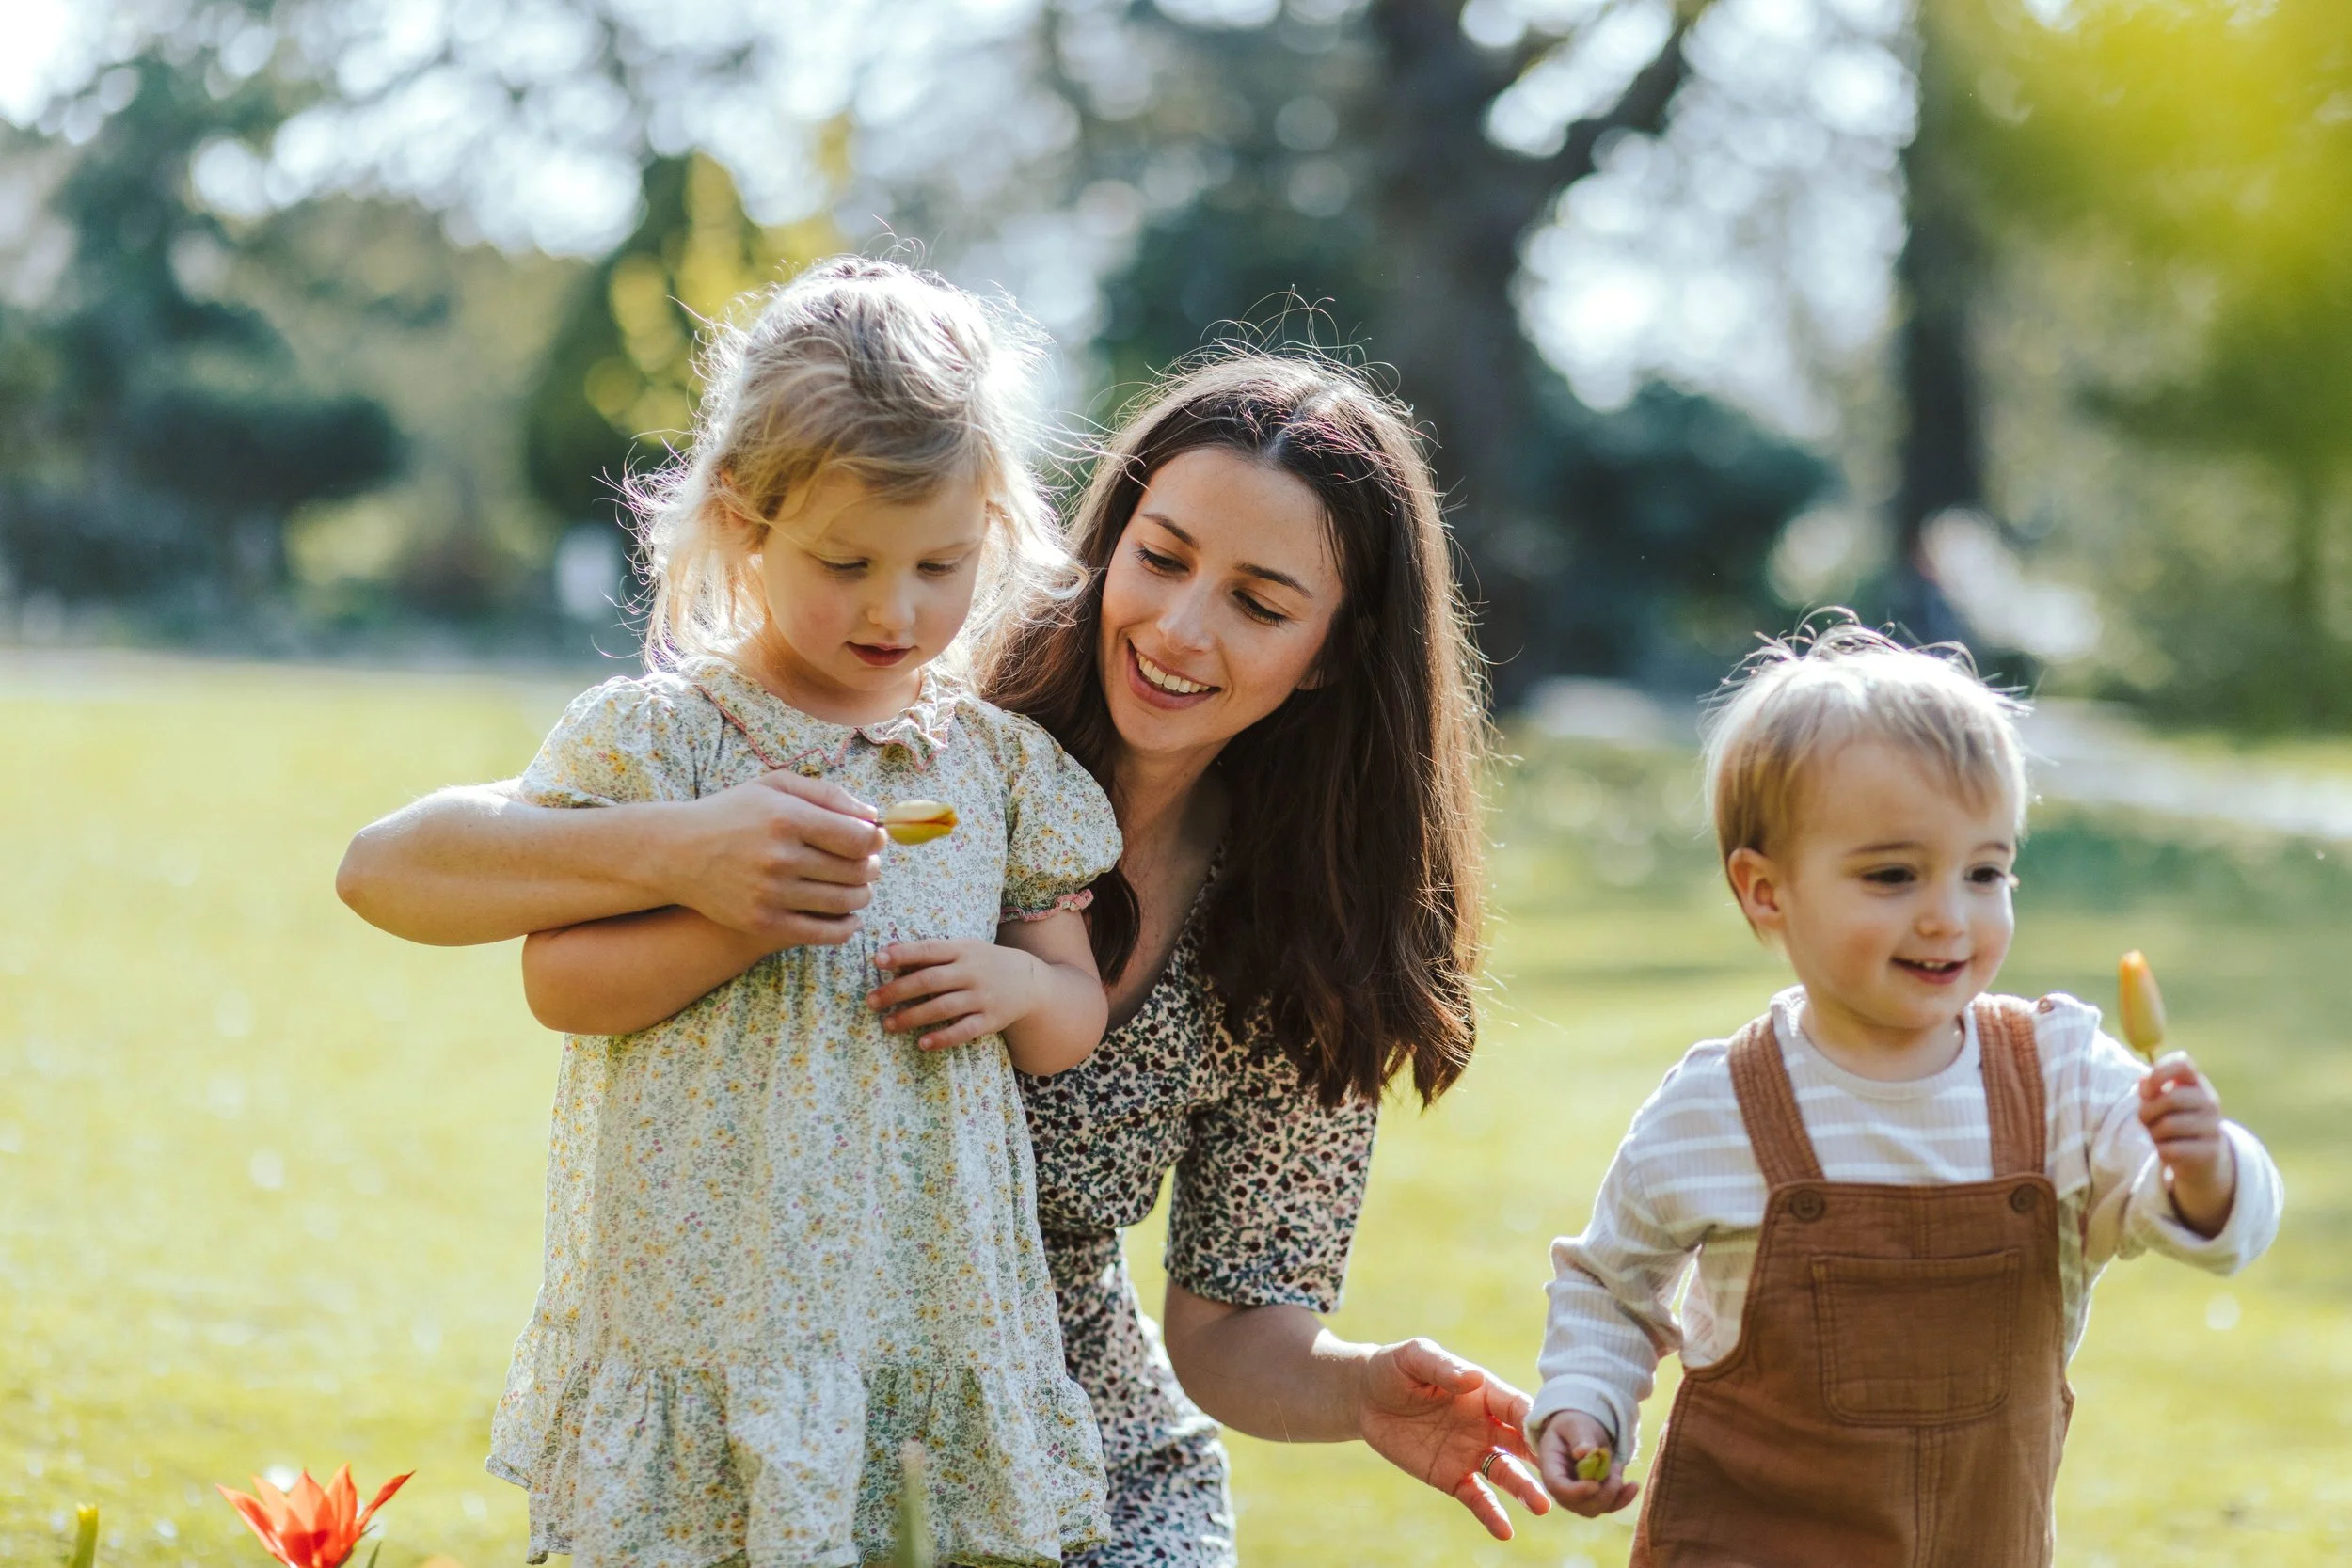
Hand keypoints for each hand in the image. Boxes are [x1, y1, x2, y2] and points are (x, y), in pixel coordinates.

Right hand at [664, 772, 885, 947]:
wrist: (677, 853)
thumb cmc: (733, 814)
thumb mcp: (774, 786)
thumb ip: (827, 794)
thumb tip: (872, 817)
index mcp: (787, 818)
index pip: (859, 838)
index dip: (876, 841)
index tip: (875, 841)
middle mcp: (780, 857)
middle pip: (856, 871)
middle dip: (871, 868)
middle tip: (868, 865)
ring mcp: (771, 894)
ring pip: (845, 903)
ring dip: (862, 896)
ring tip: (858, 888)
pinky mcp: (763, 924)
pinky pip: (824, 933)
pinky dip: (847, 928)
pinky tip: (850, 918)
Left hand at [868, 939, 1047, 1050]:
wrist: (1030, 982)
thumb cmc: (984, 963)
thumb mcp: (963, 949)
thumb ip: (930, 952)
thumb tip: (889, 953)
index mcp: (963, 950)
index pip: (929, 950)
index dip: (903, 954)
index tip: (878, 960)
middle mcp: (972, 972)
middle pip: (930, 981)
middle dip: (898, 991)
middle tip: (871, 1001)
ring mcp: (983, 997)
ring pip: (943, 1008)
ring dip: (913, 1017)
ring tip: (888, 1024)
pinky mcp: (991, 1020)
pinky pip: (964, 1031)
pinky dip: (943, 1038)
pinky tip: (922, 1043)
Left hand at [1354, 1338, 1549, 1540]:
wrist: (1366, 1397)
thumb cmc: (1395, 1369)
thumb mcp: (1415, 1358)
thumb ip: (1443, 1367)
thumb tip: (1472, 1378)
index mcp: (1484, 1393)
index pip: (1517, 1407)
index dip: (1535, 1421)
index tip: (1555, 1436)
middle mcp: (1485, 1425)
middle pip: (1521, 1444)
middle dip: (1542, 1459)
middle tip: (1564, 1475)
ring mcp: (1470, 1452)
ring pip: (1505, 1473)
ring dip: (1524, 1489)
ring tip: (1542, 1506)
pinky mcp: (1450, 1476)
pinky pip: (1476, 1497)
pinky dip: (1491, 1514)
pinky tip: (1504, 1531)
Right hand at [1534, 1409, 1639, 1516]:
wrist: (1582, 1431)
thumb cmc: (1575, 1425)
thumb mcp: (1576, 1425)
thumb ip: (1581, 1438)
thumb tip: (1584, 1452)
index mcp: (1551, 1466)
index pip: (1557, 1487)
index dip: (1576, 1491)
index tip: (1595, 1484)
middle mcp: (1561, 1487)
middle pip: (1578, 1504)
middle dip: (1602, 1492)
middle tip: (1616, 1466)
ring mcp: (1576, 1496)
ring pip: (1594, 1509)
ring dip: (1613, 1493)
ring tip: (1618, 1466)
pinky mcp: (1593, 1498)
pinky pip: (1608, 1507)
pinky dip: (1623, 1499)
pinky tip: (1633, 1485)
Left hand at [2140, 1051, 2236, 1236]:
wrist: (2208, 1171)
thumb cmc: (2178, 1132)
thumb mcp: (2165, 1110)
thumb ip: (2152, 1092)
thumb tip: (2139, 1082)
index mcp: (2198, 1088)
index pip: (2183, 1064)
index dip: (2161, 1071)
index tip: (2147, 1085)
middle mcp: (2209, 1106)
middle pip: (2170, 1098)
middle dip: (2148, 1111)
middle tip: (2146, 1121)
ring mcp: (2212, 1131)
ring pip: (2165, 1126)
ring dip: (2154, 1135)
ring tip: (2161, 1141)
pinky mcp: (2207, 1156)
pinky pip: (2169, 1150)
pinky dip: (2163, 1154)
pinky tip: (2171, 1157)